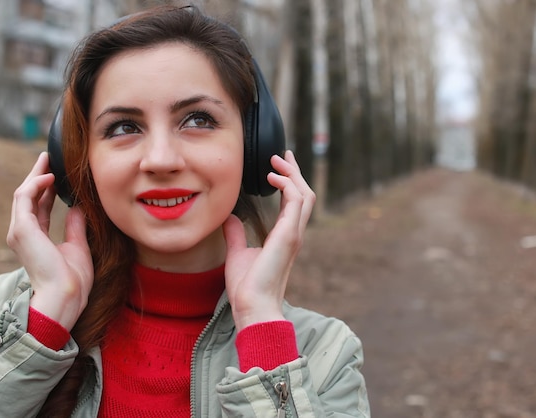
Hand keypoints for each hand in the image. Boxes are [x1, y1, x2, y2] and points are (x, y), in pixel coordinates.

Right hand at [6, 152, 92, 329]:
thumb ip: (75, 227)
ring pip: (24, 194)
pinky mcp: (22, 230)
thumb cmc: (73, 279)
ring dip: (36, 176)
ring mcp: (20, 232)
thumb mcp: (77, 246)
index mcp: (36, 239)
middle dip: (38, 176)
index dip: (46, 190)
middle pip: (28, 197)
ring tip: (48, 161)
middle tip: (49, 159)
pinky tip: (50, 176)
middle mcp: (24, 234)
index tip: (57, 175)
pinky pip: (24, 199)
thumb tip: (77, 209)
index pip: (38, 207)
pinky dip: (35, 185)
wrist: (67, 295)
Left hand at [223, 150, 315, 330]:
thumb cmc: (247, 287)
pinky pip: (296, 201)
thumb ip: (236, 234)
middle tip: (282, 156)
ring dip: (292, 174)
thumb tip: (231, 218)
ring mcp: (294, 234)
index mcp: (284, 237)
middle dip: (294, 172)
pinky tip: (272, 178)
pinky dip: (288, 185)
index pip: (294, 204)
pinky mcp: (289, 235)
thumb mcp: (238, 253)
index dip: (289, 182)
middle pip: (304, 194)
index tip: (278, 168)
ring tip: (277, 162)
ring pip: (304, 194)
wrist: (252, 306)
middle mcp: (293, 233)